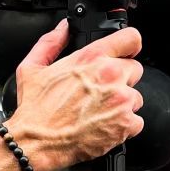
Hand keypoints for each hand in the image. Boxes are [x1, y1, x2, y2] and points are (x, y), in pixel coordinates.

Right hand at [9, 21, 143, 170]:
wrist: (37, 142)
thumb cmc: (35, 109)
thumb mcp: (33, 67)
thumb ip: (51, 42)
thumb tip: (63, 28)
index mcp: (91, 58)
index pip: (130, 38)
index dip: (129, 44)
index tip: (126, 51)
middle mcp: (110, 76)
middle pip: (135, 69)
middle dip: (122, 78)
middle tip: (102, 90)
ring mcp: (121, 101)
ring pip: (136, 97)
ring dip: (123, 104)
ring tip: (100, 111)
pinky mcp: (126, 124)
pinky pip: (137, 122)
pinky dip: (125, 126)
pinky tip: (106, 126)